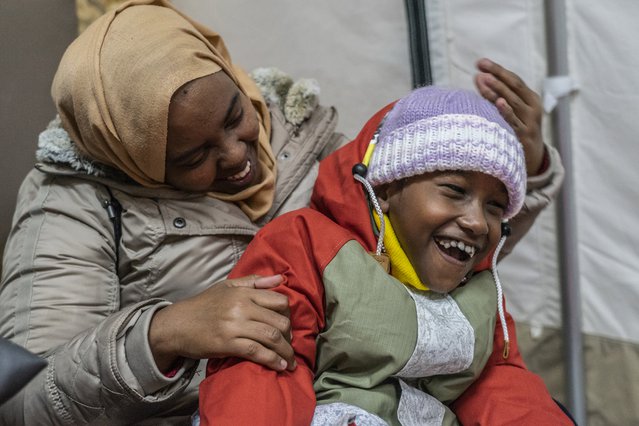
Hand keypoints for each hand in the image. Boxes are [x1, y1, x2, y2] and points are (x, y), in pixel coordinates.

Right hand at [148, 274, 294, 372]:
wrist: (177, 324)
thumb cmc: (203, 305)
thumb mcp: (227, 287)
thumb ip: (254, 282)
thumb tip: (280, 278)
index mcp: (243, 292)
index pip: (279, 301)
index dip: (288, 315)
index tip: (288, 325)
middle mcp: (241, 307)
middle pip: (279, 321)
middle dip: (289, 336)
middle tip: (290, 344)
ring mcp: (234, 325)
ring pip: (271, 337)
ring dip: (286, 351)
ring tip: (290, 360)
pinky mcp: (227, 344)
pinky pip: (257, 352)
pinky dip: (272, 360)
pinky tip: (280, 366)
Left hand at [475, 58, 544, 174]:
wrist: (535, 158)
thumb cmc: (520, 129)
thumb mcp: (515, 111)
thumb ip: (500, 96)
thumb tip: (479, 78)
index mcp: (531, 98)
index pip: (513, 80)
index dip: (497, 70)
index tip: (480, 62)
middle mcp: (532, 107)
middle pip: (513, 87)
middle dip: (496, 75)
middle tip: (480, 66)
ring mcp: (529, 121)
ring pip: (511, 102)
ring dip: (497, 90)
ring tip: (484, 79)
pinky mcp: (524, 136)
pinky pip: (513, 122)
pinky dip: (506, 111)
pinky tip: (499, 102)